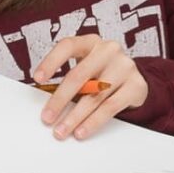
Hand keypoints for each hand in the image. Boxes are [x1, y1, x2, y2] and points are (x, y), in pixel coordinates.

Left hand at [31, 36, 149, 139]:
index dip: (51, 62)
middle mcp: (108, 51)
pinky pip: (110, 107)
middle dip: (60, 100)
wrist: (135, 80)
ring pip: (94, 95)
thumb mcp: (86, 69)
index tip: (37, 78)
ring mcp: (124, 67)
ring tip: (63, 130)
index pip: (68, 46)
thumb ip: (70, 81)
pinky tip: (82, 130)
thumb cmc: (102, 74)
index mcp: (91, 42)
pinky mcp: (136, 85)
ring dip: (75, 116)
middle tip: (47, 117)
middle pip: (79, 75)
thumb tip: (48, 105)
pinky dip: (93, 121)